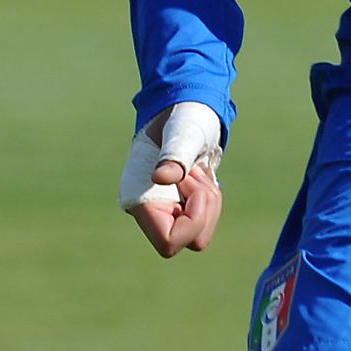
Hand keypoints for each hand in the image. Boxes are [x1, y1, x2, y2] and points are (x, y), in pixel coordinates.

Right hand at [120, 101, 226, 256]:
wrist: (187, 107)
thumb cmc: (183, 116)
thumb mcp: (183, 132)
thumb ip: (174, 155)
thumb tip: (161, 178)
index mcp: (140, 199)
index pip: (169, 242)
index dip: (192, 220)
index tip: (190, 183)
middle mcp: (150, 211)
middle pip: (190, 240)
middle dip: (204, 209)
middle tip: (196, 173)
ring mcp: (165, 210)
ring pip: (200, 233)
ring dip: (209, 202)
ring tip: (198, 170)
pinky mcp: (180, 207)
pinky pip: (204, 220)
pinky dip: (211, 199)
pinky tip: (201, 174)